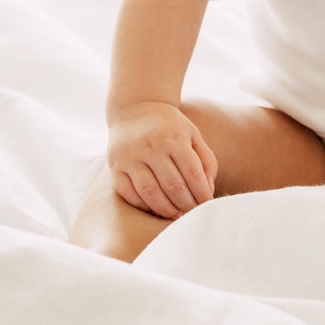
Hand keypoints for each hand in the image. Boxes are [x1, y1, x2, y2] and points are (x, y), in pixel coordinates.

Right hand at [107, 101, 217, 219]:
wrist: (135, 109)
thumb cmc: (170, 127)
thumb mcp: (192, 134)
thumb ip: (206, 160)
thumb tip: (208, 190)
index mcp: (173, 138)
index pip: (191, 172)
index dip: (201, 192)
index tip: (208, 204)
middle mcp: (151, 147)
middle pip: (172, 185)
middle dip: (186, 204)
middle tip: (193, 213)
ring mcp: (130, 157)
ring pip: (150, 193)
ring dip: (166, 210)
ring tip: (177, 215)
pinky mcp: (116, 166)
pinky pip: (128, 193)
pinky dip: (143, 206)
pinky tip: (156, 209)